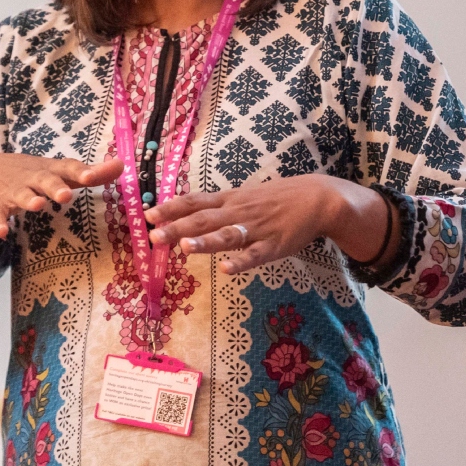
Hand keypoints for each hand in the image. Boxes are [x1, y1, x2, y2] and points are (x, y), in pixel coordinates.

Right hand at [0, 151, 121, 267]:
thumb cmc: (33, 174)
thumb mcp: (59, 171)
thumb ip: (90, 173)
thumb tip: (123, 166)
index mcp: (51, 170)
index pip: (68, 167)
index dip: (80, 171)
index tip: (92, 176)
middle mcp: (33, 178)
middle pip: (45, 180)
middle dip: (54, 186)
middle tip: (65, 195)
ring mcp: (13, 191)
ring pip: (21, 195)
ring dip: (28, 200)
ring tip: (37, 205)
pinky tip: (1, 233)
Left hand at [145, 175, 387, 274]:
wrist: (318, 197)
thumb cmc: (275, 199)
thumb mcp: (242, 196)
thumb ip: (215, 206)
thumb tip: (182, 214)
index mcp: (229, 200)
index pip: (194, 202)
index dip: (171, 209)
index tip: (146, 215)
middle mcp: (238, 212)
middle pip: (204, 220)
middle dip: (178, 228)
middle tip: (153, 236)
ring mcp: (255, 229)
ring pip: (227, 235)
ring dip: (206, 242)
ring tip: (184, 248)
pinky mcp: (274, 245)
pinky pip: (255, 255)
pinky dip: (241, 262)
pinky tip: (227, 269)